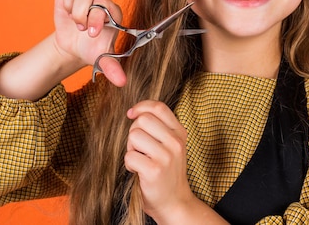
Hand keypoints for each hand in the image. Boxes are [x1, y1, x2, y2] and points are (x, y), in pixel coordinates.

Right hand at [53, 0, 126, 85]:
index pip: (107, 5)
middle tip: (81, 28)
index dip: (97, 18)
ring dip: (70, 6)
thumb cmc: (91, 49)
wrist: (73, 46)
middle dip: (81, 14)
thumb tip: (122, 82)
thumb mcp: (101, 59)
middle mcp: (99, 0)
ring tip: (73, 19)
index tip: (91, 33)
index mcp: (112, 13)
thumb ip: (112, 68)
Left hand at [125, 100, 193, 221]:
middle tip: (138, 147)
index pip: (159, 107)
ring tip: (140, 159)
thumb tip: (133, 112)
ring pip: (134, 136)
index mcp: (180, 132)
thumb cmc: (167, 171)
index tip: (131, 114)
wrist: (174, 202)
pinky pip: (129, 156)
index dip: (141, 106)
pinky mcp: (154, 170)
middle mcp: (175, 142)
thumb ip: (159, 128)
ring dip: (131, 149)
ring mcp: (166, 156)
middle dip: (134, 132)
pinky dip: (129, 164)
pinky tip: (139, 171)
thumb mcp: (170, 145)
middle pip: (143, 120)